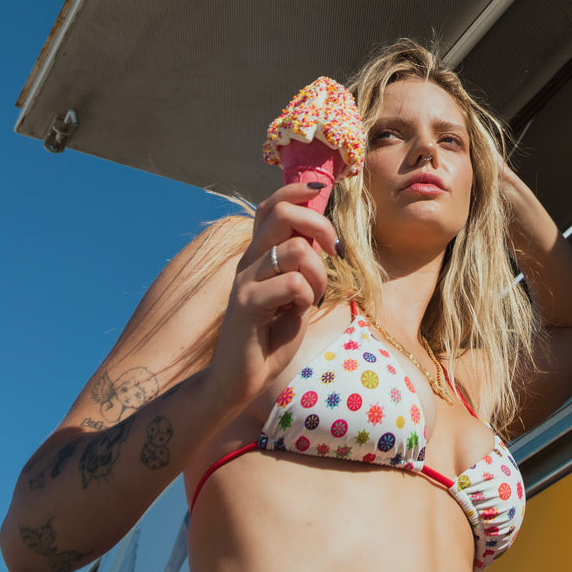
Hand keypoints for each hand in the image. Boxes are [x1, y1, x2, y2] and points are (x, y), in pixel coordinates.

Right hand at [207, 184, 342, 410]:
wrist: (238, 381)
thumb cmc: (269, 339)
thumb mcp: (294, 296)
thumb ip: (302, 267)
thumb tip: (320, 238)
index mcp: (259, 255)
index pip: (271, 205)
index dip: (296, 190)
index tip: (320, 192)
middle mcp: (249, 261)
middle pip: (281, 212)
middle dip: (318, 224)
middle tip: (333, 251)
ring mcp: (245, 280)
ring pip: (295, 249)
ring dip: (319, 273)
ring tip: (314, 297)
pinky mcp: (246, 304)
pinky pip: (292, 284)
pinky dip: (307, 296)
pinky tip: (298, 314)